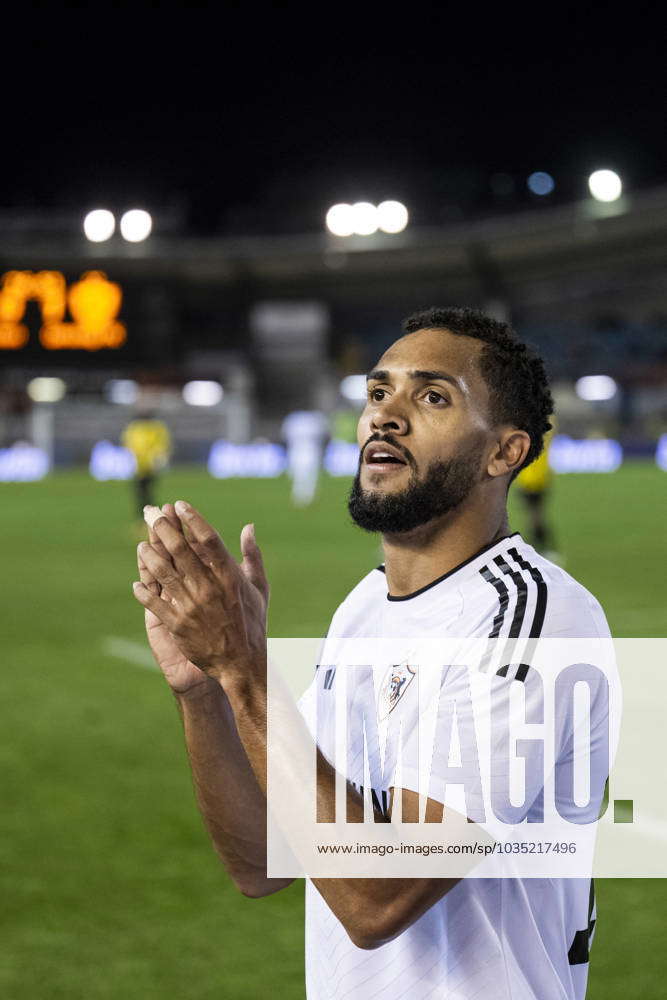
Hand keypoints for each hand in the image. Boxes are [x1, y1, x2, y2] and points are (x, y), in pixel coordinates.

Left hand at [132, 501, 268, 691]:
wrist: (242, 663)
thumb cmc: (252, 622)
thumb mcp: (258, 587)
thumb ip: (252, 556)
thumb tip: (248, 527)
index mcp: (229, 576)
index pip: (208, 539)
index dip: (192, 519)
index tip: (180, 505)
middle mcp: (209, 587)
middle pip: (181, 550)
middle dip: (163, 528)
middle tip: (151, 513)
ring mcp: (191, 606)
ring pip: (163, 573)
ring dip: (149, 555)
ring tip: (141, 544)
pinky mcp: (178, 625)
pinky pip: (155, 603)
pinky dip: (145, 592)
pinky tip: (137, 582)